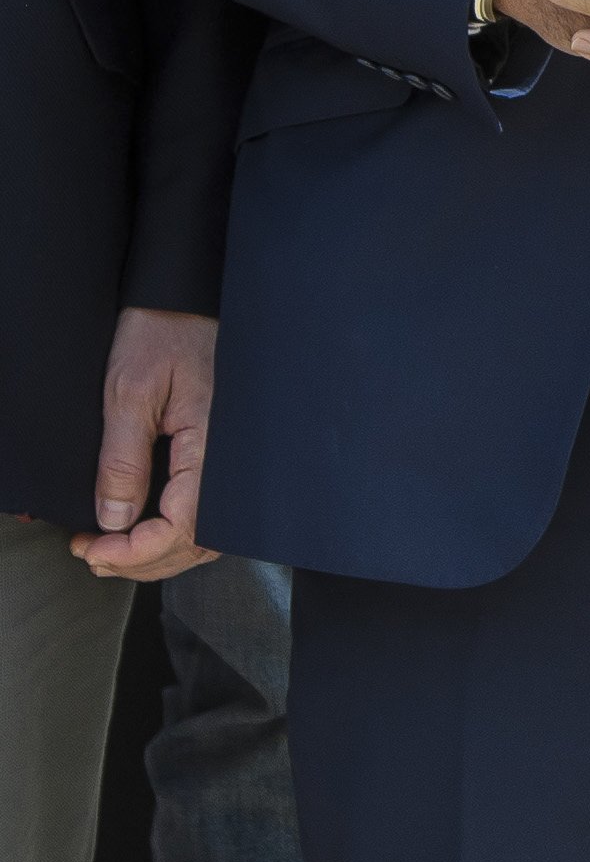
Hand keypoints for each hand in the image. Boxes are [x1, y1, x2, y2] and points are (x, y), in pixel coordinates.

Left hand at [71, 308, 213, 585]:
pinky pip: (199, 508)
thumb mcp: (128, 393)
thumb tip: (114, 520)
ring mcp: (224, 456)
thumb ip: (122, 460)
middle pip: (196, 539)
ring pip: (201, 531)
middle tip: (91, 553)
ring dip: (154, 551)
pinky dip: (167, 531)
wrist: (183, 302)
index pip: (183, 525)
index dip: (136, 550)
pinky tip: (136, 525)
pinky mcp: (214, 451)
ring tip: (108, 548)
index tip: (92, 548)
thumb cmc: (161, 335)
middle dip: (140, 559)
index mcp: (211, 444)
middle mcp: (226, 457)